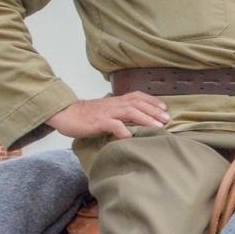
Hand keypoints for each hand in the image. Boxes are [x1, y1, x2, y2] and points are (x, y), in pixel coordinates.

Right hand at [46, 93, 168, 138]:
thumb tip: (136, 121)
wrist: (66, 114)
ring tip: (157, 127)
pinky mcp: (98, 122)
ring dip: (145, 119)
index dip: (152, 101)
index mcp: (117, 101)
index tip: (165, 108)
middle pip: (138, 104)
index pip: (138, 96)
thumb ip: (120, 113)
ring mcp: (107, 113)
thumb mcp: (107, 111)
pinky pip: (113, 125)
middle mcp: (114, 104)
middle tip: (167, 119)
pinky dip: (123, 130)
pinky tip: (131, 137)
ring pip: (130, 112)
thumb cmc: (88, 115)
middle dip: (154, 111)